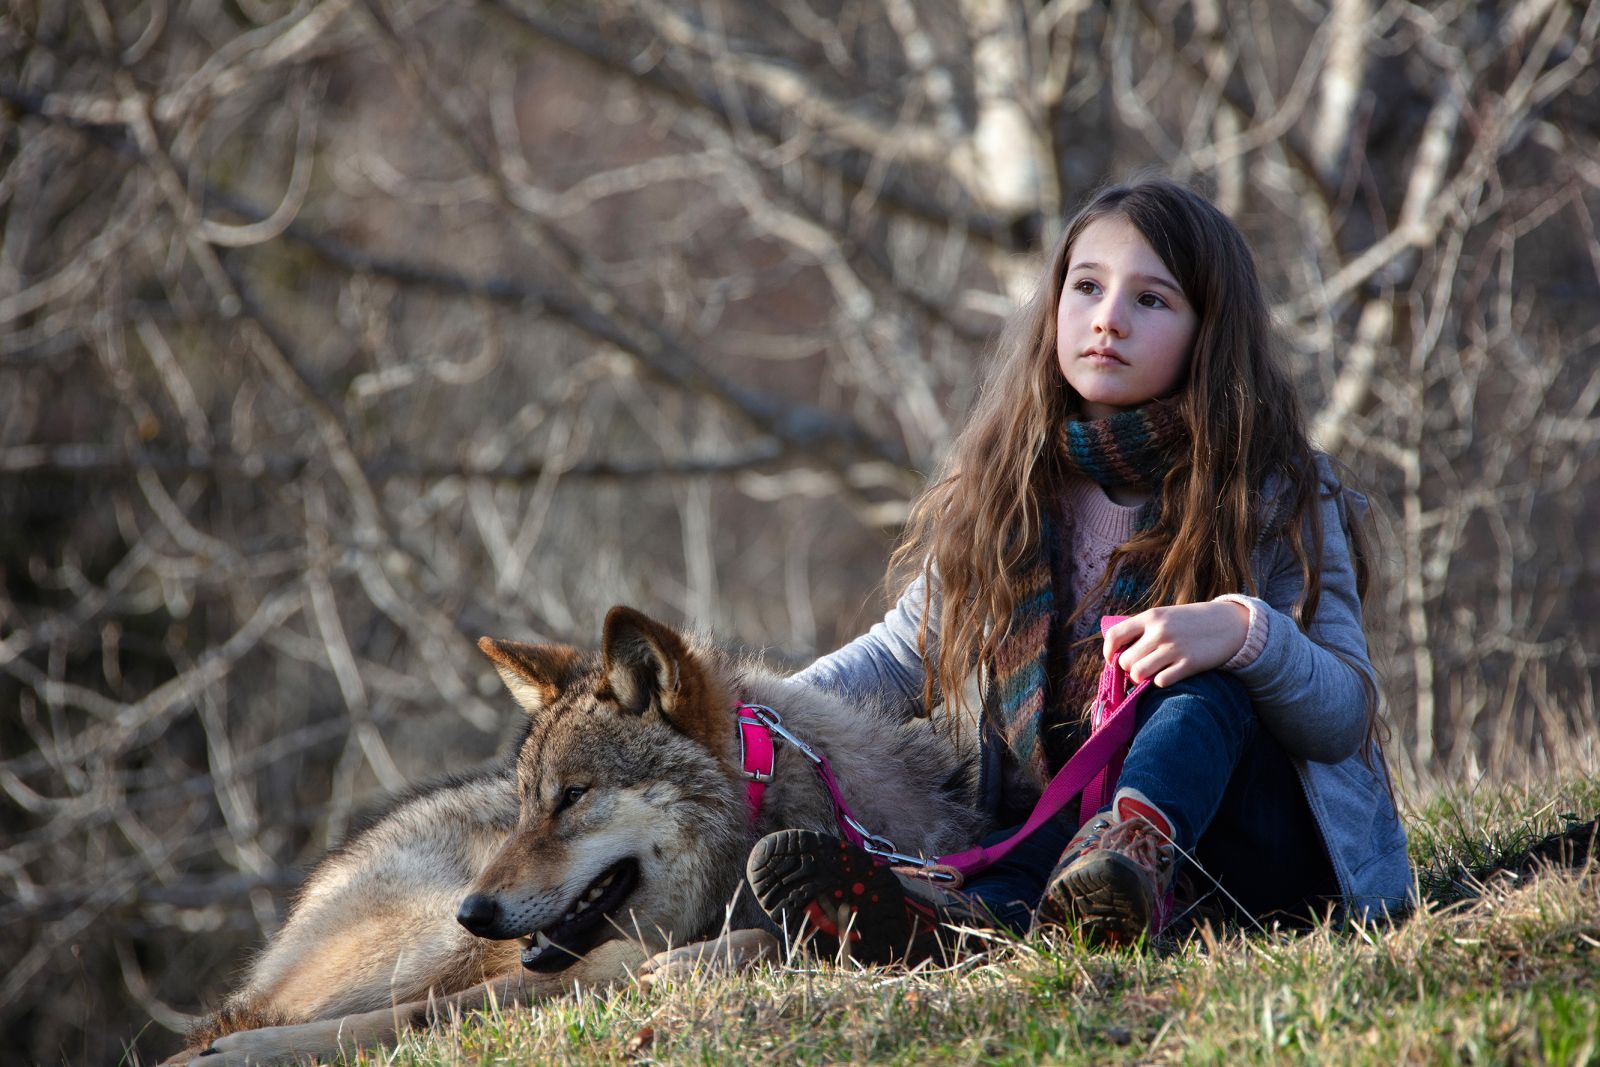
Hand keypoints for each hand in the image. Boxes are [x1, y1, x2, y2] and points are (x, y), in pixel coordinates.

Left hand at [1102, 601, 1249, 687]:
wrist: (1229, 624)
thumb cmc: (1192, 622)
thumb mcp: (1166, 616)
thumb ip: (1142, 629)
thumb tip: (1116, 650)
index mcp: (1151, 617)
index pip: (1115, 636)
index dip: (1108, 652)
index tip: (1112, 660)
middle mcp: (1160, 631)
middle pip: (1125, 661)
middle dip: (1129, 669)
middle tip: (1140, 668)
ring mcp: (1174, 648)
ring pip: (1138, 674)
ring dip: (1142, 679)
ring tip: (1151, 674)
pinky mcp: (1189, 664)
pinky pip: (1161, 682)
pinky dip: (1161, 683)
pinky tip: (1169, 675)